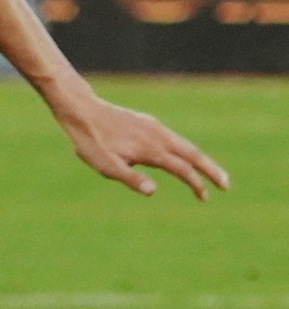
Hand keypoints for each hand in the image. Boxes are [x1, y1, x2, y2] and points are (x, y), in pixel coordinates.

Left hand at [56, 91, 229, 199]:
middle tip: (226, 185)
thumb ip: (131, 178)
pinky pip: (174, 138)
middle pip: (193, 153)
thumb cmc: (91, 141)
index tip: (204, 197)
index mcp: (151, 150)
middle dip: (211, 169)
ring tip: (210, 172)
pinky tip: (183, 156)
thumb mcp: (105, 165)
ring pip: (185, 144)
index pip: (182, 169)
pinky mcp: (148, 123)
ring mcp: (155, 127)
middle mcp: (159, 136)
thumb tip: (154, 191)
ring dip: (200, 159)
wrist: (81, 110)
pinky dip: (186, 150)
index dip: (196, 184)